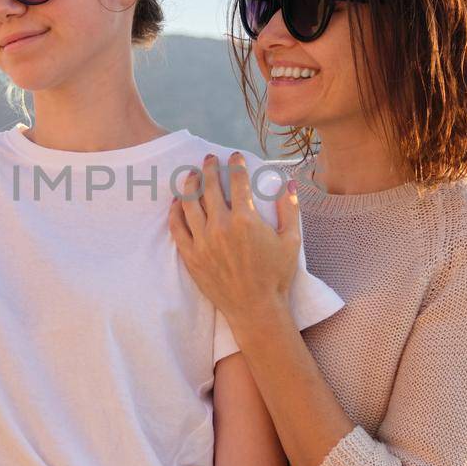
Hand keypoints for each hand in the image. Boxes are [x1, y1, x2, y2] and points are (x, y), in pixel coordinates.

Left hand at [169, 153, 301, 324]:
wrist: (256, 309)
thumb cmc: (276, 276)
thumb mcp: (291, 241)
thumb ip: (290, 208)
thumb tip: (289, 182)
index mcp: (246, 219)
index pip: (237, 182)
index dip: (236, 165)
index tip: (234, 156)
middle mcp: (221, 226)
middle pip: (208, 187)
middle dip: (209, 168)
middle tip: (209, 159)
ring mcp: (203, 241)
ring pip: (189, 204)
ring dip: (190, 185)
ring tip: (191, 175)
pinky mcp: (191, 256)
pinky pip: (177, 228)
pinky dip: (175, 212)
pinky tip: (177, 202)